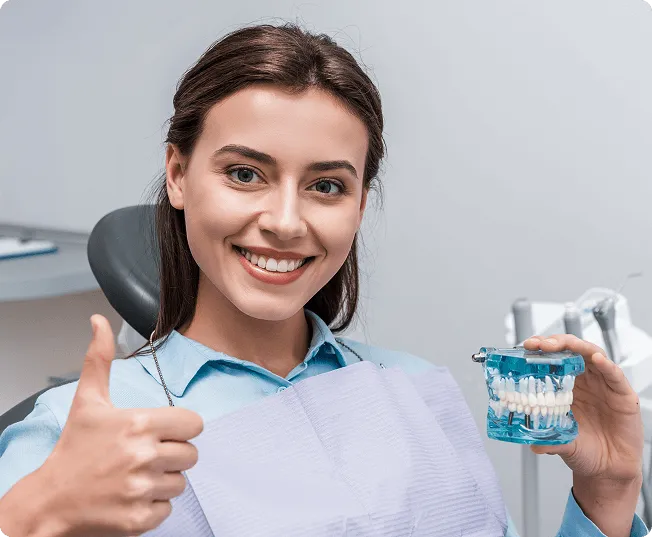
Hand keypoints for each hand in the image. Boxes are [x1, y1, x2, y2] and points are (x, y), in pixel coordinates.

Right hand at [0, 315, 203, 536]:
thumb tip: (99, 321)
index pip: (194, 424)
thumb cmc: (73, 450)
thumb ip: (99, 359)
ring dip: (163, 480)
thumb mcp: (88, 401)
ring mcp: (142, 488)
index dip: (181, 428)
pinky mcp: (139, 518)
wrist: (49, 500)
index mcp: (139, 424)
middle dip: (172, 454)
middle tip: (146, 455)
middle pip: (191, 454)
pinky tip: (131, 496)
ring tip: (136, 475)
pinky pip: (167, 509)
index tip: (163, 431)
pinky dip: (153, 505)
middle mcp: (144, 455)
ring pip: (181, 482)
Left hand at [523, 334, 642, 535]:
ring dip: (577, 345)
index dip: (539, 351)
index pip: (552, 360)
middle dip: (554, 342)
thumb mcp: (561, 443)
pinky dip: (606, 364)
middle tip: (540, 344)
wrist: (608, 470)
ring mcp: (603, 385)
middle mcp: (584, 381)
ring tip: (563, 344)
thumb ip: (549, 440)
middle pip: (570, 350)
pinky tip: (596, 359)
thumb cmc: (584, 450)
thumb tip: (533, 444)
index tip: (526, 347)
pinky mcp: (623, 394)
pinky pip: (614, 374)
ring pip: (591, 354)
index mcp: (565, 387)